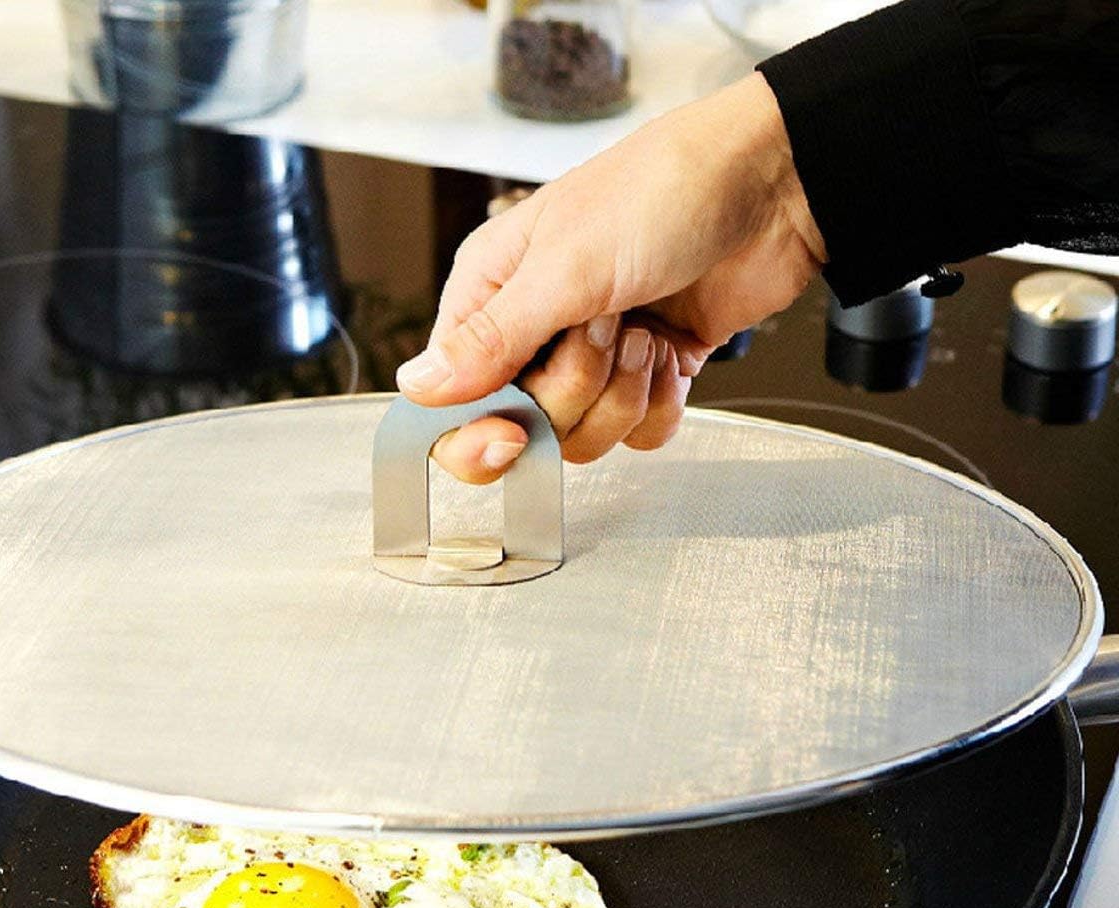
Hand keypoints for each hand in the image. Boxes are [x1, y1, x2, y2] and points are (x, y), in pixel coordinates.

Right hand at [395, 72, 826, 482]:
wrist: (770, 188)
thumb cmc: (661, 193)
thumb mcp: (564, 267)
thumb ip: (491, 340)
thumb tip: (418, 387)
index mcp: (491, 297)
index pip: (452, 398)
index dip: (475, 433)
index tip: (511, 436)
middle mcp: (534, 333)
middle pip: (523, 427)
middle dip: (572, 395)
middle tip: (604, 333)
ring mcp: (592, 359)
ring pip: (583, 438)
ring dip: (622, 396)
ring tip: (645, 333)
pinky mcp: (645, 376)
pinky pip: (637, 434)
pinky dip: (660, 404)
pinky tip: (673, 352)